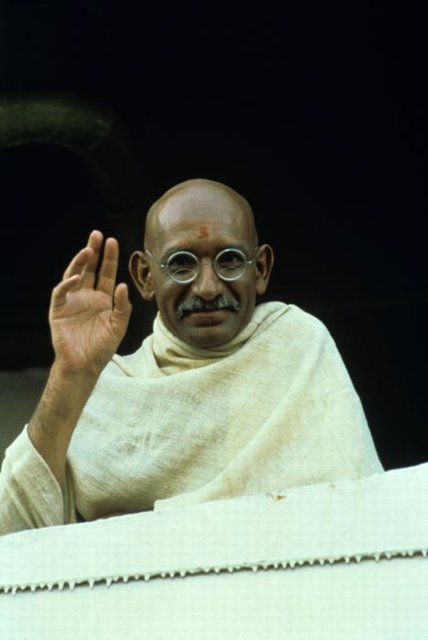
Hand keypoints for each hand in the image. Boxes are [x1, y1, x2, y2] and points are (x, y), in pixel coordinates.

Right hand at [49, 230, 131, 376]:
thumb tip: (123, 285)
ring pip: (74, 275)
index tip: (112, 241)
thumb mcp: (118, 326)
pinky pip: (61, 292)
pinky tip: (76, 277)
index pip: (106, 273)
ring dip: (79, 262)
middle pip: (89, 269)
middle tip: (96, 235)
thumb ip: (123, 306)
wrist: (84, 365)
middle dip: (93, 252)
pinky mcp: (58, 309)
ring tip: (87, 250)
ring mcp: (72, 301)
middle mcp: (86, 296)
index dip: (109, 258)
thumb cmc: (102, 348)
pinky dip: (67, 284)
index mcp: (102, 299)